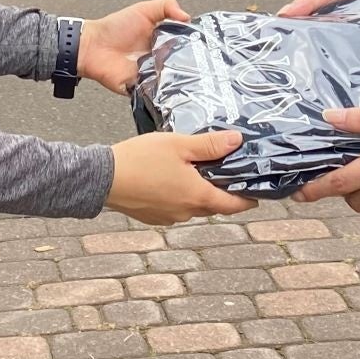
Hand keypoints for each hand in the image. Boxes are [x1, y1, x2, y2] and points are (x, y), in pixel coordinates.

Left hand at [81, 0, 190, 93]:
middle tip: (187, 57)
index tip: (202, 44)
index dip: (194, 45)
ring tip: (172, 68)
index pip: (186, 46)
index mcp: (164, 41)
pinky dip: (159, 89)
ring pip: (172, 80)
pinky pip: (156, 93)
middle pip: (182, 65)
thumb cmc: (114, 28)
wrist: (92, 47)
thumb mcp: (143, 9)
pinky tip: (161, 81)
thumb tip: (187, 16)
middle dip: (187, 63)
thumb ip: (166, 6)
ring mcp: (152, 74)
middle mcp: (161, 59)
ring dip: (174, 75)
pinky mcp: (143, 88)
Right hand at [108, 131, 255, 223]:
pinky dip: (179, 196)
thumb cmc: (141, 159)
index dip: (247, 200)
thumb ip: (209, 144)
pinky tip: (170, 180)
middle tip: (225, 175)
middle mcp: (187, 212)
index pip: (234, 205)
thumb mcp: (178, 145)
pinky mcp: (153, 217)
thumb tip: (237, 141)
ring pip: (193, 207)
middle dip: (221, 193)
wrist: (103, 179)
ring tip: (196, 173)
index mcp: (198, 196)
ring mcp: (169, 217)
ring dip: (198, 194)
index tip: (256, 194)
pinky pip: (175, 208)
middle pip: (213, 206)